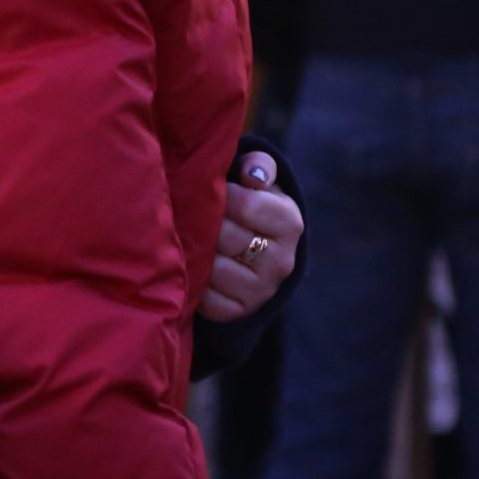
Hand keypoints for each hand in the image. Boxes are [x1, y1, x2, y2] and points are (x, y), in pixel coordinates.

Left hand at [201, 150, 304, 321]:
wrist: (253, 257)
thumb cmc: (249, 208)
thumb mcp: (260, 183)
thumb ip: (259, 166)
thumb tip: (252, 175)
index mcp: (288, 223)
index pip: (244, 204)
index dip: (219, 194)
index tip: (211, 191)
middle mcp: (281, 260)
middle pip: (224, 235)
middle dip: (202, 222)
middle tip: (191, 215)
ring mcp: (262, 289)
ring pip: (213, 267)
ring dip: (194, 252)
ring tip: (189, 239)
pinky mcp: (238, 311)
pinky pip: (206, 298)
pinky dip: (193, 282)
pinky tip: (192, 267)